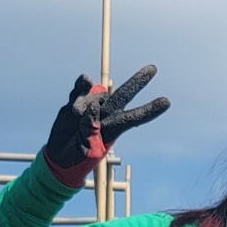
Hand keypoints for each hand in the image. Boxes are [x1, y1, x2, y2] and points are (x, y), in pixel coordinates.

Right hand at [43, 66, 170, 181]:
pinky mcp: (76, 101)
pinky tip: (85, 80)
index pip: (134, 118)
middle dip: (138, 82)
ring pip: (96, 94)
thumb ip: (91, 130)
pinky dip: (83, 84)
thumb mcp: (87, 150)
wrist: (60, 156)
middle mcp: (106, 115)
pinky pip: (81, 89)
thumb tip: (93, 106)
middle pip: (124, 95)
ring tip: (75, 114)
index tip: (166, 102)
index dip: (149, 110)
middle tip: (153, 68)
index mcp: (114, 129)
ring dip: (87, 100)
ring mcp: (91, 106)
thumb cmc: (79, 158)